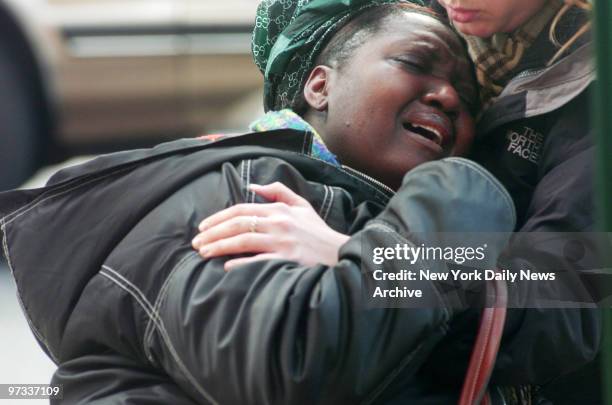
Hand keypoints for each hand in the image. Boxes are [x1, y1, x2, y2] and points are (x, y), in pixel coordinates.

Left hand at [192, 182, 349, 270]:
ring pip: (244, 240)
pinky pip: (260, 261)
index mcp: (279, 210)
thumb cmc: (318, 233)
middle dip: (213, 233)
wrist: (341, 254)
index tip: (202, 228)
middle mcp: (279, 224)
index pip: (242, 209)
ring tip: (203, 253)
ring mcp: (283, 243)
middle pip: (238, 224)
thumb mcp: (302, 206)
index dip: (218, 218)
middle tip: (196, 243)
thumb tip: (254, 187)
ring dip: (220, 246)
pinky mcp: (288, 260)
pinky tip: (226, 266)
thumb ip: (279, 192)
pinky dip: (242, 263)